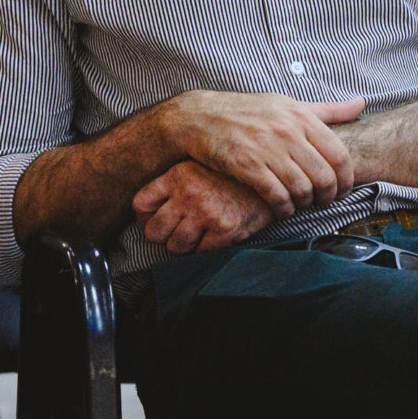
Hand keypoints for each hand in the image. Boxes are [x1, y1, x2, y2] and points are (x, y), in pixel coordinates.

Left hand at [134, 162, 275, 253]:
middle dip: (163, 236)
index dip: (145, 218)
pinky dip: (206, 250)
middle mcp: (188, 193)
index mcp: (179, 175)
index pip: (141, 204)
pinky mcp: (225, 229)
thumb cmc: (237, 174)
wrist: (277, 175)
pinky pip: (200, 253)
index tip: (155, 220)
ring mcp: (206, 212)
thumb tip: (150, 209)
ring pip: (175, 247)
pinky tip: (215, 238)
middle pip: (153, 231)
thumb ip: (178, 181)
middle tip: (177, 232)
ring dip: (184, 246)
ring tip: (197, 236)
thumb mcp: (203, 165)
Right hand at [159, 90, 365, 216]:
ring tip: (303, 205)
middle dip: (329, 196)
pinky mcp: (247, 166)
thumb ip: (327, 110)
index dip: (346, 179)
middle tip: (324, 202)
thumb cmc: (250, 111)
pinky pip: (276, 195)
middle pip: (324, 176)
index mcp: (302, 117)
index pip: (339, 154)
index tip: (344, 190)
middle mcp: (288, 132)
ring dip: (306, 203)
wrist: (201, 117)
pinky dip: (284, 208)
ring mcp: (267, 150)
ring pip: (302, 188)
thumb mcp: (290, 104)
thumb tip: (361, 104)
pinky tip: (283, 209)